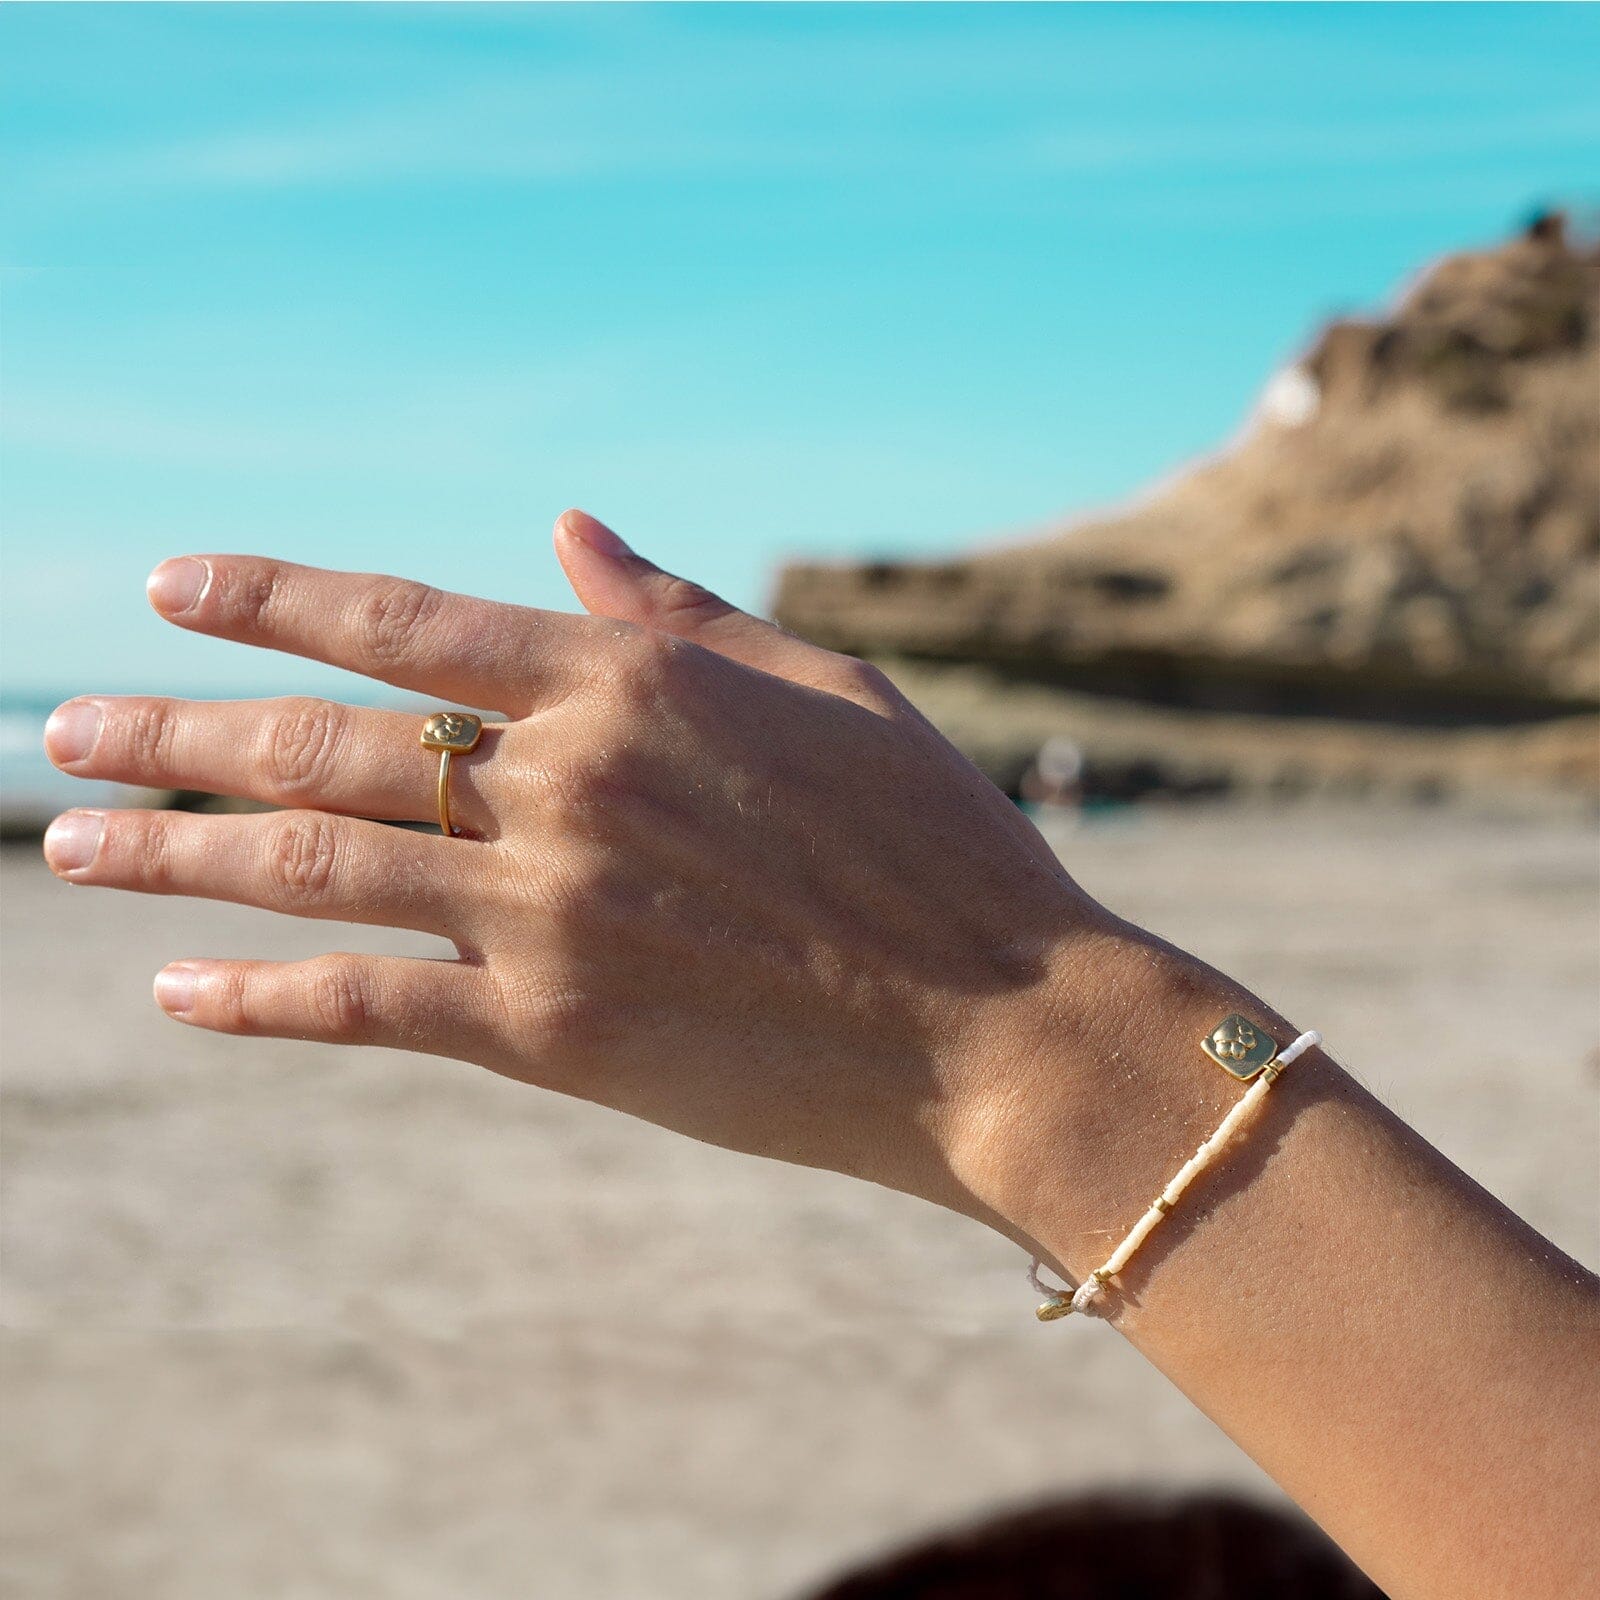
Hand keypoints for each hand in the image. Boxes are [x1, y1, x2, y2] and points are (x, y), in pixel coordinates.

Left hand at [44, 512, 1114, 1221]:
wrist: (998, 1020)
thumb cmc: (933, 839)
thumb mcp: (819, 685)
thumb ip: (676, 611)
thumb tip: (570, 526)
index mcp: (627, 682)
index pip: (399, 621)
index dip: (271, 596)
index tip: (172, 586)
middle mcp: (564, 782)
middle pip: (322, 742)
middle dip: (176, 728)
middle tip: (65, 728)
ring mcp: (548, 911)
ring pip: (316, 865)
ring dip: (175, 853)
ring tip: (70, 847)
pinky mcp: (556, 1034)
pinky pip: (373, 1005)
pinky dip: (264, 996)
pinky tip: (179, 990)